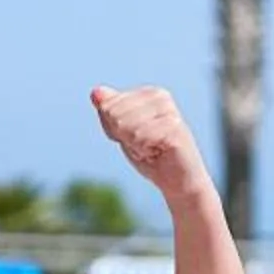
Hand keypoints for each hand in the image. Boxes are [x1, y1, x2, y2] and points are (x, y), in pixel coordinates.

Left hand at [91, 86, 212, 206]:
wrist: (178, 182)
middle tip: (144, 146)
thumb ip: (109, 111)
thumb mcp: (123, 133)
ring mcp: (169, 111)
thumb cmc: (151, 156)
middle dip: (124, 137)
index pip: (107, 106)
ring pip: (126, 125)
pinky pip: (141, 137)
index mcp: (148, 93)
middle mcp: (160, 96)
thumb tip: (95, 92)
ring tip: (153, 149)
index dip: (114, 130)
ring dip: (135, 145)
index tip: (135, 138)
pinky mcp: (174, 128)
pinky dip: (144, 151)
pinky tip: (159, 153)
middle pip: (114, 114)